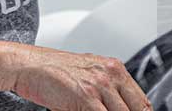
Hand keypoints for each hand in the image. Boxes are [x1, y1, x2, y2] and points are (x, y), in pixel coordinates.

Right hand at [7, 43, 149, 110]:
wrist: (29, 65)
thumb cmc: (54, 71)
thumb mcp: (88, 75)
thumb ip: (106, 89)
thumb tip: (118, 106)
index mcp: (115, 69)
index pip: (141, 101)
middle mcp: (111, 75)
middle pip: (136, 109)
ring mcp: (100, 86)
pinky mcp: (86, 97)